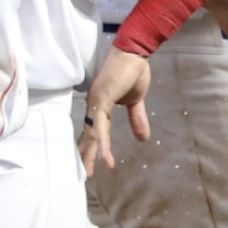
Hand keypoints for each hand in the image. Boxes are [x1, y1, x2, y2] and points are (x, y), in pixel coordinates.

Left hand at [78, 49, 152, 173]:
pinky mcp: (100, 100)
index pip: (95, 130)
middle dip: (87, 155)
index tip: (93, 162)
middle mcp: (93, 105)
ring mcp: (95, 102)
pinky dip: (102, 143)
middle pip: (89, 135)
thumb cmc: (134, 71)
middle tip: (84, 175)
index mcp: (100, 105)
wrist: (135, 53)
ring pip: (92, 134)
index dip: (94, 146)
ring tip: (90, 172)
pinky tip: (104, 157)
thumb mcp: (136, 100)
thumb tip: (143, 139)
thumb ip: (137, 119)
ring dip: (91, 154)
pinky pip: (100, 127)